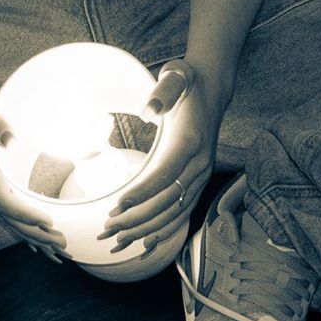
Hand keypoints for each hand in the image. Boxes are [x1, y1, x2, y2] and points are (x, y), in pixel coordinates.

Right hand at [0, 66, 67, 260]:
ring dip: (28, 232)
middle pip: (4, 214)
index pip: (2, 198)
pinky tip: (32, 230)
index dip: (26, 214)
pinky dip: (19, 221)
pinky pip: (2, 203)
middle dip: (32, 233)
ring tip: (54, 249)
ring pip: (3, 213)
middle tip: (62, 246)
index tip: (50, 223)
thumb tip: (12, 141)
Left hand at [97, 58, 227, 254]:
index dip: (142, 192)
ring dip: (147, 229)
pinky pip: (183, 212)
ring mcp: (202, 174)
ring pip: (176, 212)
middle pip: (169, 200)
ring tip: (119, 240)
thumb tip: (148, 110)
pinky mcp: (199, 180)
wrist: (212, 89)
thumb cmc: (186, 83)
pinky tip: (146, 243)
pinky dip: (165, 229)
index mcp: (190, 141)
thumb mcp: (175, 77)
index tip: (118, 205)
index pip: (166, 174)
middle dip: (138, 218)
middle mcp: (200, 163)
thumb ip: (162, 94)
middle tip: (108, 228)